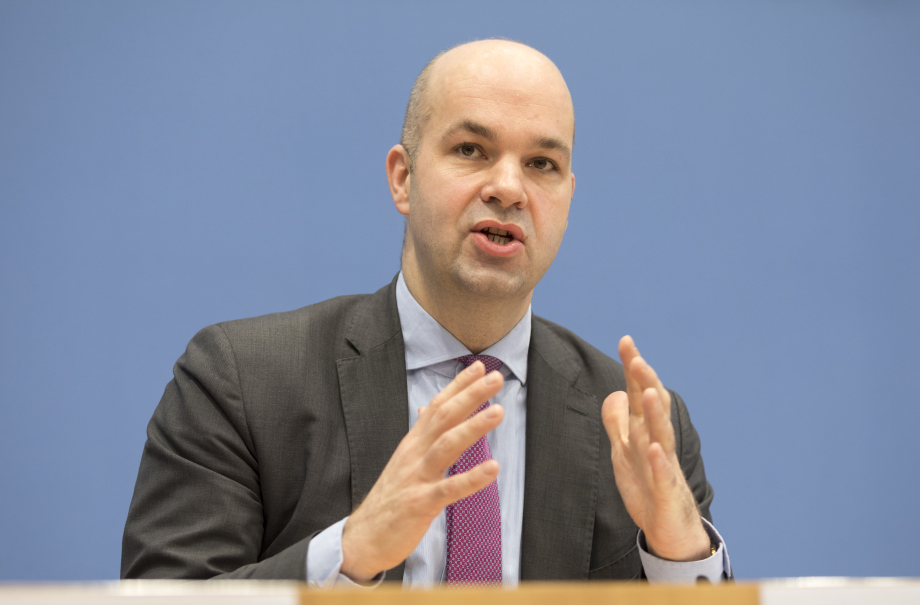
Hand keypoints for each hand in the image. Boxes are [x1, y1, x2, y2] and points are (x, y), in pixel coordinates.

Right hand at [340, 361, 504, 581]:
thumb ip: (420, 434)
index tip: (481, 367)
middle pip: (444, 417)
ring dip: (473, 427)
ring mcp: (417, 477)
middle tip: (496, 378)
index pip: (438, 406)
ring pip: (446, 446)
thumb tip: (428, 408)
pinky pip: (449, 489)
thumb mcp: (404, 460)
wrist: (363, 536)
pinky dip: (471, 478)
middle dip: (470, 396)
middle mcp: (414, 454)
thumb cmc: (390, 497)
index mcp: (413, 442)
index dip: (459, 386)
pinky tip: (493, 468)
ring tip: (498, 412)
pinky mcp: (420, 503)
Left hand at [601, 336, 710, 561]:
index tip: (626, 340)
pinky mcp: (665, 491)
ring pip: (660, 435)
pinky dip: (659, 462)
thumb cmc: (647, 486)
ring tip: (651, 392)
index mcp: (644, 431)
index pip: (640, 393)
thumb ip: (618, 422)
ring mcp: (663, 466)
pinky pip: (662, 475)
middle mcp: (656, 442)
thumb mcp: (624, 451)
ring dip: (656, 414)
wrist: (669, 529)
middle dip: (646, 383)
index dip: (633, 368)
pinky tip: (654, 449)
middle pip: (652, 407)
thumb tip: (614, 393)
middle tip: (636, 359)